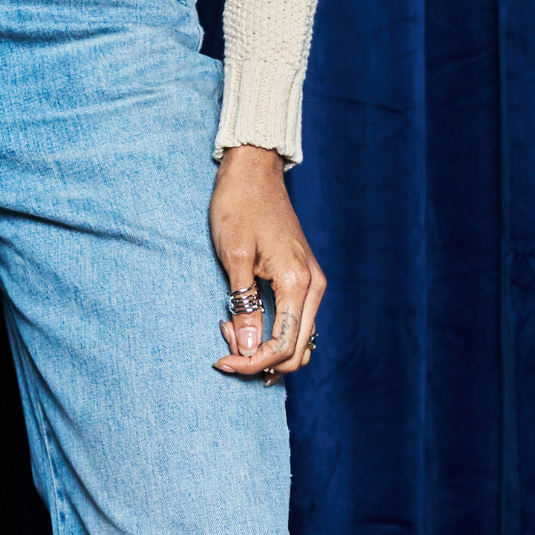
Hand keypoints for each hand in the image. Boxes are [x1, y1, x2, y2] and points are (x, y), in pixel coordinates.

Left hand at [210, 145, 324, 378]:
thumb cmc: (238, 207)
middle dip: (260, 360)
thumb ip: (243, 307)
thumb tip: (249, 349)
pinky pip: (296, 321)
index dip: (252, 362)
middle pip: (298, 350)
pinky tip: (246, 324)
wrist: (253, 171)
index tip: (222, 362)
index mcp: (297, 282)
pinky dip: (275, 333)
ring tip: (233, 334)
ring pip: (299, 338)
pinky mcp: (304, 278)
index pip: (283, 345)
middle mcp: (313, 286)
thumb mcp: (233, 258)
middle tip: (224, 353)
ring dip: (268, 349)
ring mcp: (312, 282)